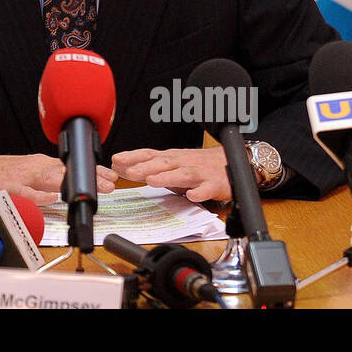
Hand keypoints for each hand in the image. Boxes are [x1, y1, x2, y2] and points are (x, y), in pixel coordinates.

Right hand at [0, 151, 117, 207]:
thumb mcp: (25, 172)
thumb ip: (45, 178)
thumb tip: (68, 188)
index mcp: (38, 164)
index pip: (70, 167)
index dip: (92, 172)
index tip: (111, 176)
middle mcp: (33, 167)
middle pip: (66, 171)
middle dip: (90, 177)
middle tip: (110, 183)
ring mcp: (20, 177)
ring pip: (50, 178)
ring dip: (73, 185)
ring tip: (91, 190)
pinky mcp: (6, 189)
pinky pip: (25, 193)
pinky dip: (39, 196)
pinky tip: (52, 199)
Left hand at [111, 146, 230, 202]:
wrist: (235, 162)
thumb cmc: (200, 165)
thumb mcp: (173, 164)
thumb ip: (150, 167)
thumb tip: (124, 168)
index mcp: (172, 158)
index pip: (149, 154)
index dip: (133, 157)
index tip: (115, 160)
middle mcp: (183, 163)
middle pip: (162, 163)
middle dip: (145, 167)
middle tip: (128, 172)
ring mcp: (199, 173)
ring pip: (182, 174)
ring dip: (167, 177)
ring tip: (152, 182)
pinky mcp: (215, 184)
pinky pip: (207, 189)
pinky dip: (200, 192)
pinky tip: (192, 196)